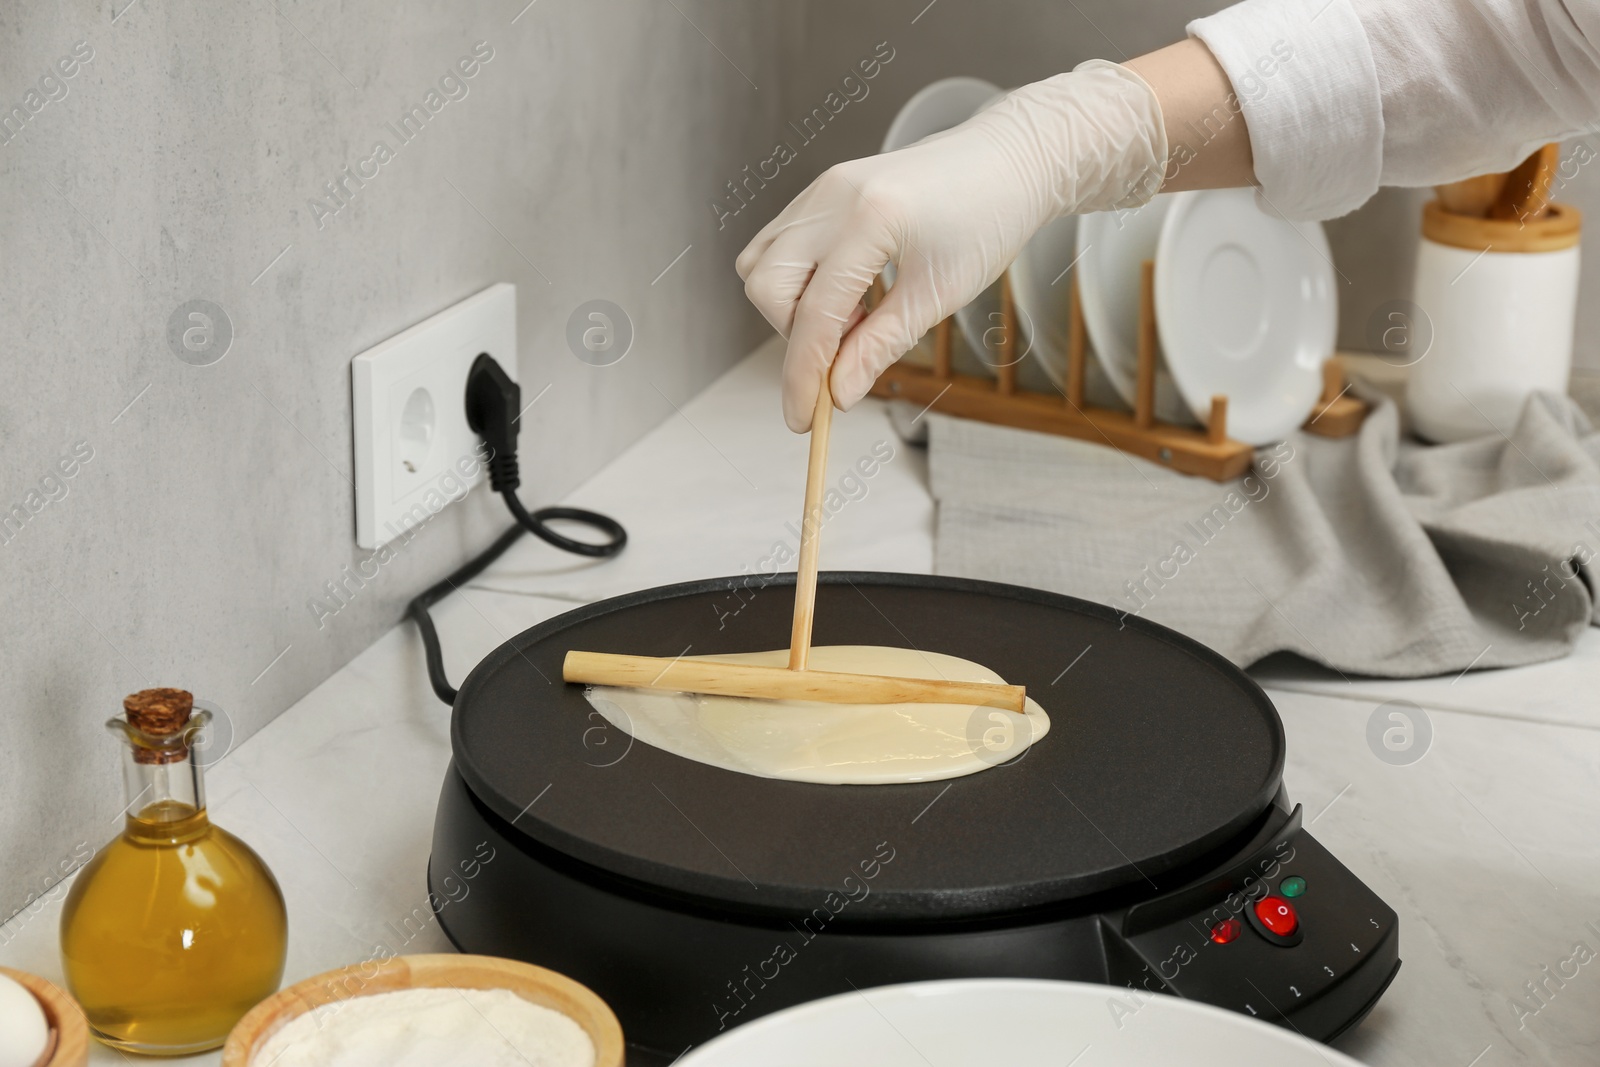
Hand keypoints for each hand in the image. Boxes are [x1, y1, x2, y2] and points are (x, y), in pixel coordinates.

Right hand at [736, 60, 1167, 431]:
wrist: (1007, 160)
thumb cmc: (988, 220)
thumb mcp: (939, 294)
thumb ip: (880, 345)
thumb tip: (838, 394)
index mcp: (868, 220)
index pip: (815, 315)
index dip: (804, 377)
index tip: (806, 421)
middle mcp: (831, 196)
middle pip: (767, 287)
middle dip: (793, 338)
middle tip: (841, 359)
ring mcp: (821, 188)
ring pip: (761, 263)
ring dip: (789, 309)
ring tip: (850, 322)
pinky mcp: (821, 190)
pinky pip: (779, 244)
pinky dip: (798, 282)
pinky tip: (847, 296)